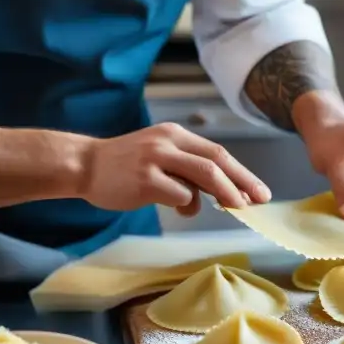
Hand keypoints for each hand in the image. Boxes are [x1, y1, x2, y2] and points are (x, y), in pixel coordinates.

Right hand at [78, 123, 270, 216]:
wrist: (84, 165)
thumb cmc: (124, 167)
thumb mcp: (159, 158)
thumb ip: (186, 173)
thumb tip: (214, 198)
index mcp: (176, 135)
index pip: (218, 152)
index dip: (241, 172)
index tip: (259, 190)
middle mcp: (169, 142)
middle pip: (218, 160)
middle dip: (243, 181)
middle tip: (260, 199)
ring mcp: (157, 159)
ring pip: (205, 174)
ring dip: (226, 192)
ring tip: (236, 207)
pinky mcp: (145, 179)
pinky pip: (180, 194)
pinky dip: (188, 204)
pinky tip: (179, 207)